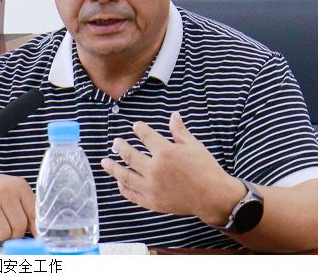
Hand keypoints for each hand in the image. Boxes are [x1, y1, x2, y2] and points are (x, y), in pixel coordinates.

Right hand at [0, 170, 35, 243]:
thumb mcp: (13, 192)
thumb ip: (28, 209)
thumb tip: (39, 233)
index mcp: (19, 185)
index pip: (34, 215)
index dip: (33, 229)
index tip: (33, 236)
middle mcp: (4, 190)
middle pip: (19, 227)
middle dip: (14, 234)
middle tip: (8, 229)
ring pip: (4, 234)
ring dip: (0, 236)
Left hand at [100, 112, 244, 223]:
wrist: (212, 196)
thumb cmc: (205, 168)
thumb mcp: (194, 145)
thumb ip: (179, 131)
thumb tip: (173, 115)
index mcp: (165, 152)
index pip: (146, 136)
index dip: (139, 129)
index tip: (136, 127)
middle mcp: (154, 169)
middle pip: (130, 155)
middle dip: (121, 147)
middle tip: (116, 142)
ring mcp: (151, 187)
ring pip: (125, 176)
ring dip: (113, 168)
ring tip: (105, 162)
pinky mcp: (152, 202)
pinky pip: (132, 194)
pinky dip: (123, 188)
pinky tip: (119, 182)